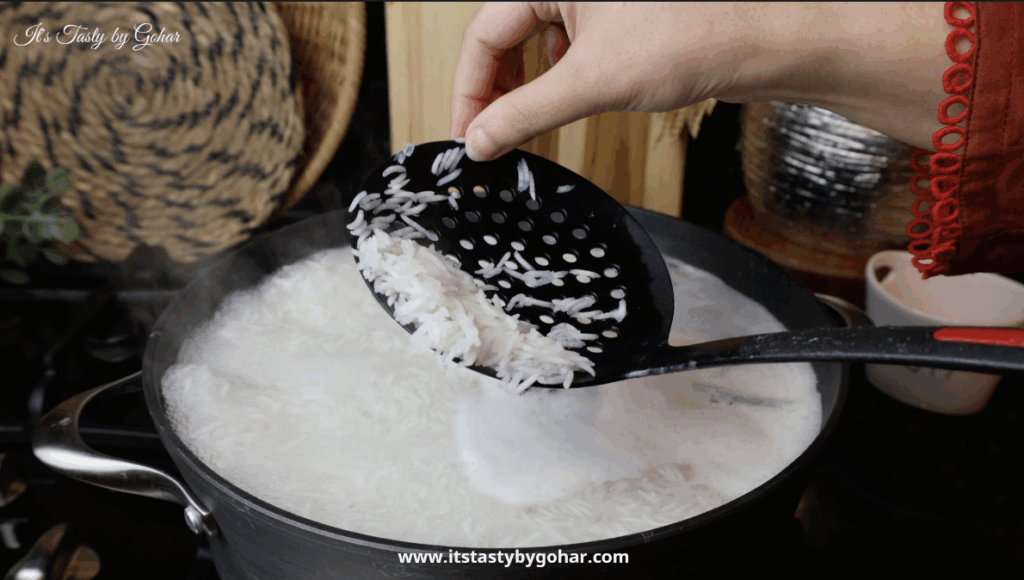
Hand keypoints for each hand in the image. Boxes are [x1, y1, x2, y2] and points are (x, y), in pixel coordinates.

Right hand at [450, 2, 952, 159]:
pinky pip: (569, 42)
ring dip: (527, 82)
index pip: (484, 33)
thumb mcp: (593, 82)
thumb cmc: (694, 37)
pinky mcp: (619, 14)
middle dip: (496, 87)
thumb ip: (526, 113)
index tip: (467, 134)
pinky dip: (561, 73)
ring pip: (537, 39)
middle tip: (491, 133)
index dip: (469, 90)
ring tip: (529, 118)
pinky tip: (573, 93)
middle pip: (505, 33)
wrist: (763, 41)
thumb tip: (481, 139)